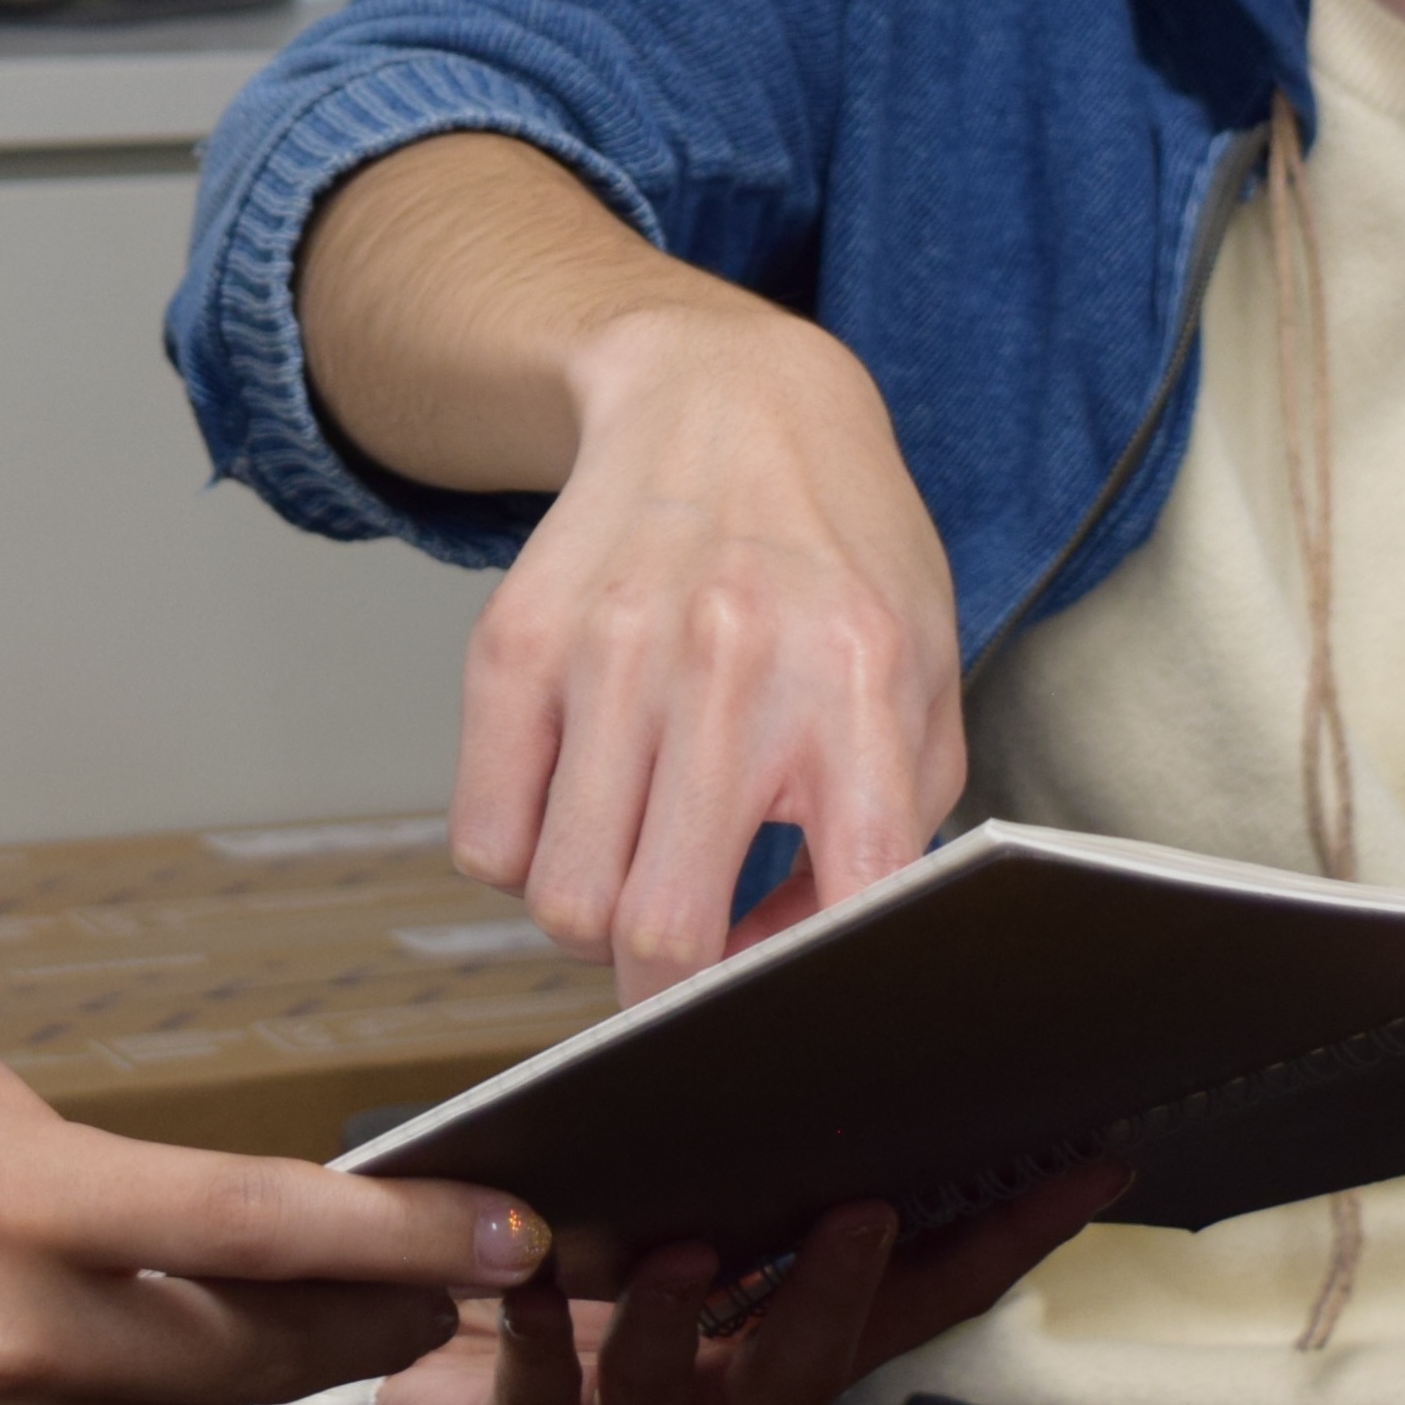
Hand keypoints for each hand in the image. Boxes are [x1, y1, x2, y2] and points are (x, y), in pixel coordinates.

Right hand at [0, 1040, 550, 1404]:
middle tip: (443, 1280)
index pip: (266, 1225)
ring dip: (243, 1361)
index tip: (512, 1231)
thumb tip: (193, 1205)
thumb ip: (78, 1146)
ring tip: (283, 1309)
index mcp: (19, 1200)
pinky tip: (88, 1364)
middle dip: (370, 1314)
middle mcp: (20, 1337)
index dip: (409, 1237)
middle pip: (260, 1344)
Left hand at [369, 1163, 1125, 1404]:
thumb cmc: (571, 1334)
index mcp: (787, 1363)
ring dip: (676, 1318)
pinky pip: (538, 1400)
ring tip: (676, 1253)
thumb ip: (752, 1202)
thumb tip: (834, 1080)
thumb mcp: (678, 1258)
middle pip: (810, 1359)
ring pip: (672, 1391)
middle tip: (862, 1209)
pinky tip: (526, 1287)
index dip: (1006, 1239)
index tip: (1085, 1166)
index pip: (919, 1301)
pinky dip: (535, 1340)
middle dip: (841, 1286)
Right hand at [461, 303, 967, 994]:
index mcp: (858, 684)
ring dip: (597, 922)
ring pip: (560, 903)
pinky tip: (578, 809)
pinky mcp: (513, 644)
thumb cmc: (839, 562)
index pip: (844, 899)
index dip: (808, 990)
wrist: (727, 400)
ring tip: (638, 866)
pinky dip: (524, 861)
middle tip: (690, 958)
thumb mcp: (921, 685)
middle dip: (672, 990)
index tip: (788, 1004)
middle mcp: (730, 667)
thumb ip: (892, 838)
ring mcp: (608, 651)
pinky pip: (484, 842)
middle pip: (658, 933)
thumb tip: (786, 966)